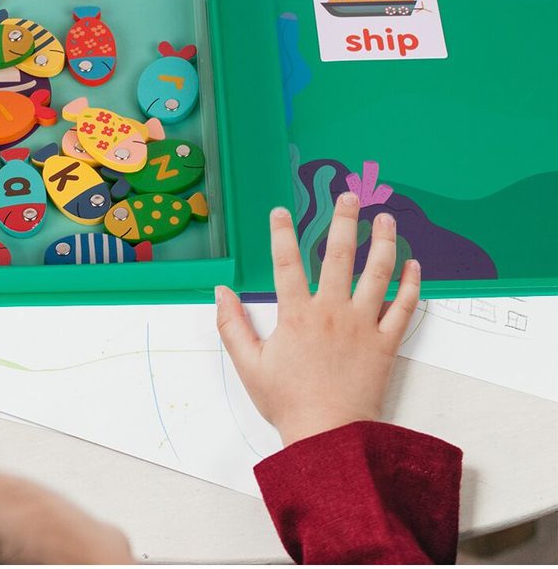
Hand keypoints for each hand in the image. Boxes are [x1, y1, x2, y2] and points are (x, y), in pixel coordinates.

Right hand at [216, 192, 420, 446]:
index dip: (282, 233)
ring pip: (377, 274)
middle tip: (349, 197)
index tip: (281, 211)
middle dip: (344, 221)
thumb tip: (220, 291)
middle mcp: (331, 311)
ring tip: (386, 219)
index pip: (286, 262)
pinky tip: (414, 265)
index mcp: (296, 314)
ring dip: (383, 242)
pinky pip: (403, 309)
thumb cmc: (287, 402)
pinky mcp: (386, 344)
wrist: (329, 438)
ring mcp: (362, 326)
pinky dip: (411, 286)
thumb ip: (231, 325)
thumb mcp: (248, 365)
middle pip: (339, 255)